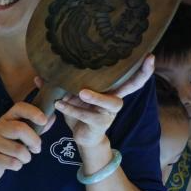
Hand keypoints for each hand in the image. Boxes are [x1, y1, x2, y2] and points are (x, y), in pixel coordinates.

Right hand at [0, 102, 47, 183]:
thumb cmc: (8, 148)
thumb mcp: (22, 137)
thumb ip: (37, 128)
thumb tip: (52, 117)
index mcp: (6, 119)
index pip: (19, 108)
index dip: (33, 112)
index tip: (44, 120)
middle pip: (20, 129)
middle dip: (34, 141)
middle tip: (37, 149)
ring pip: (18, 150)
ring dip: (26, 157)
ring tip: (23, 158)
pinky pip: (11, 162)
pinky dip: (18, 166)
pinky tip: (13, 164)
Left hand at [36, 55, 152, 147]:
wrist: (81, 137)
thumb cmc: (79, 111)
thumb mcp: (70, 96)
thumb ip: (57, 86)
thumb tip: (39, 75)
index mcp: (111, 89)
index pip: (130, 76)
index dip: (142, 67)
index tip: (151, 54)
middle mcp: (115, 99)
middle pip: (133, 85)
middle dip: (141, 74)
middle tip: (146, 60)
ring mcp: (109, 112)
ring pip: (108, 102)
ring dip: (95, 97)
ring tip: (81, 92)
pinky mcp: (100, 124)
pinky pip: (86, 115)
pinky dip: (72, 109)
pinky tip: (60, 104)